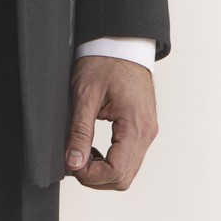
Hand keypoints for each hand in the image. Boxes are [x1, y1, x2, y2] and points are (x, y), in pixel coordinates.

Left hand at [64, 55, 157, 189]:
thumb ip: (79, 131)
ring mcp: (148, 131)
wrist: (122, 41)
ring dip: (103, 171)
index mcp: (136, 125)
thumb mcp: (85, 94)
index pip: (116, 172)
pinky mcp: (144, 128)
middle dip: (96, 176)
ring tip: (83, 152)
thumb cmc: (105, 60)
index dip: (90, 175)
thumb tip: (73, 163)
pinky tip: (95, 148)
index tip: (72, 163)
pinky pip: (130, 157)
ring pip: (127, 171)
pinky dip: (112, 160)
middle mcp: (147, 133)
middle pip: (123, 178)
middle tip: (74, 159)